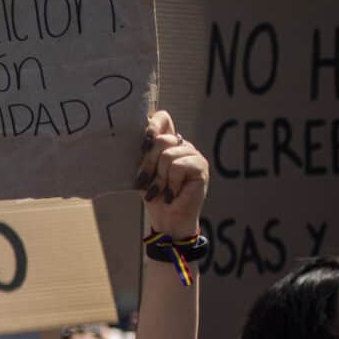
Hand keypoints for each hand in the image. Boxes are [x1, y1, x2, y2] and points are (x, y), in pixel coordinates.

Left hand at [138, 110, 208, 239]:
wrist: (167, 219)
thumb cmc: (155, 196)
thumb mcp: (143, 172)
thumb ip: (143, 154)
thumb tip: (138, 138)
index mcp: (167, 143)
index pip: (163, 118)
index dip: (152, 125)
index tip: (142, 143)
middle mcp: (181, 145)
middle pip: (161, 139)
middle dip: (148, 164)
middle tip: (146, 182)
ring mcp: (193, 154)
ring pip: (167, 155)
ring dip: (159, 178)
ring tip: (162, 191)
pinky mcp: (200, 166)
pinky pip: (178, 166)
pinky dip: (171, 183)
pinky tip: (172, 193)